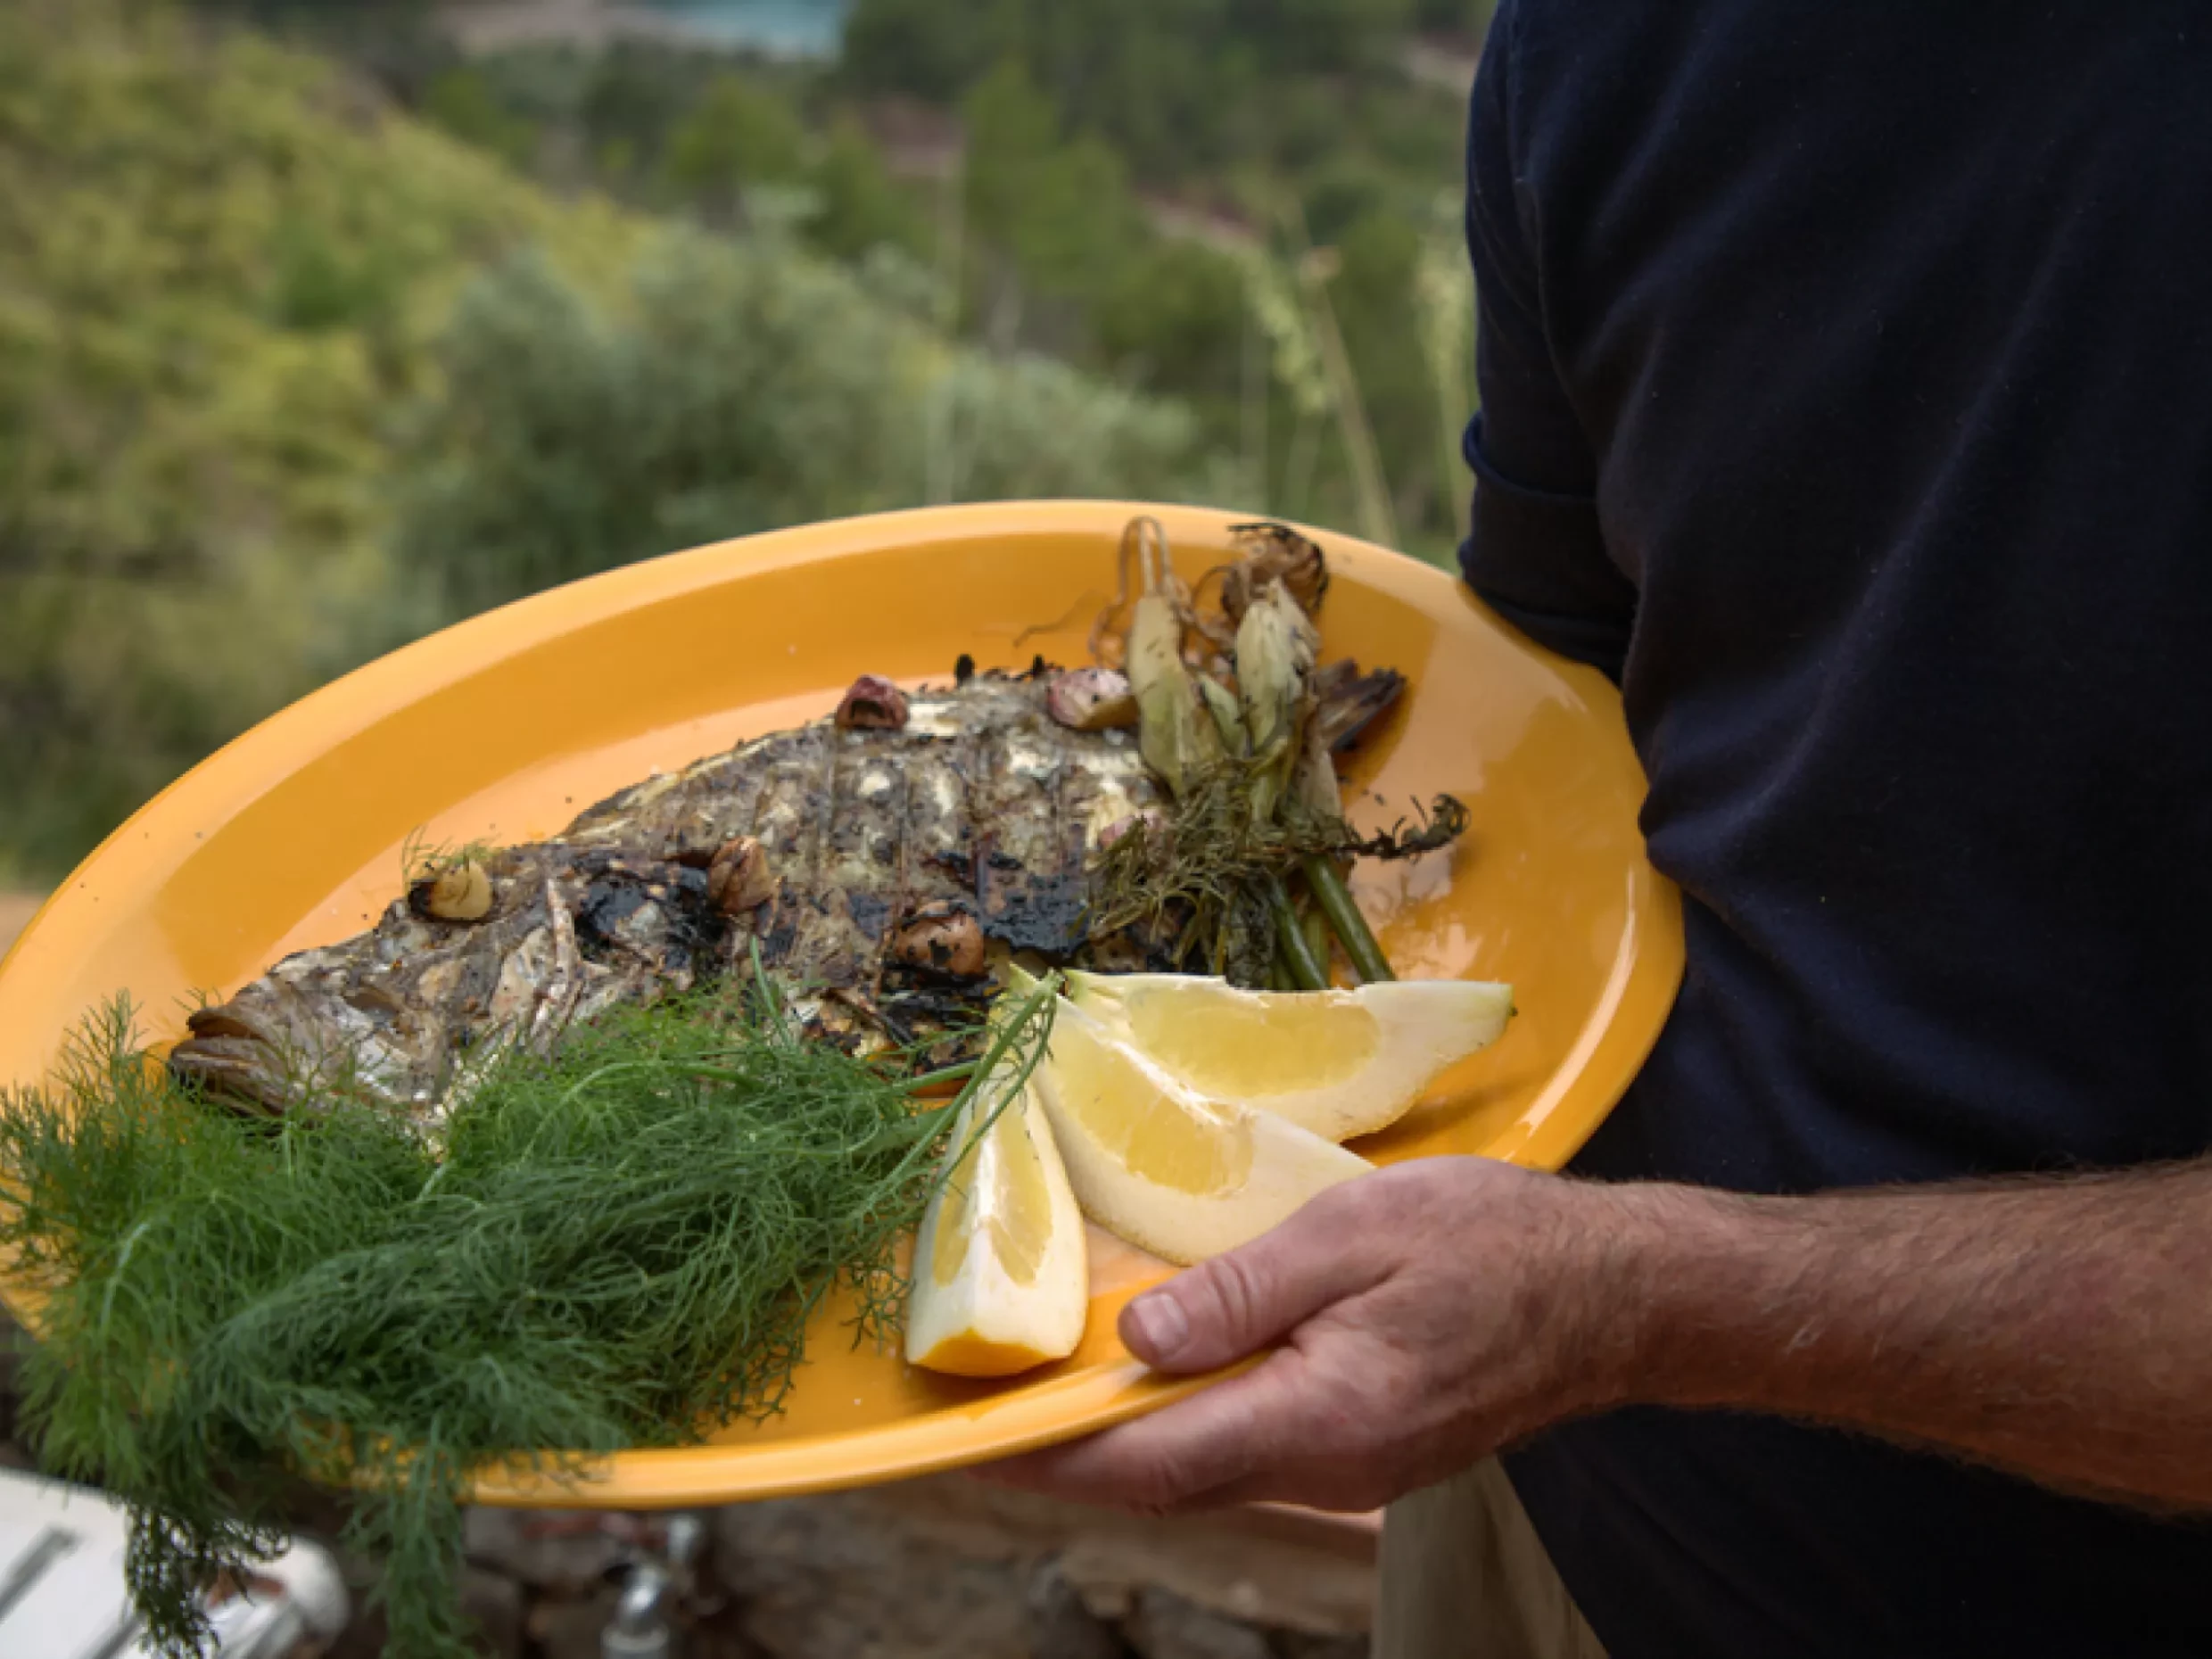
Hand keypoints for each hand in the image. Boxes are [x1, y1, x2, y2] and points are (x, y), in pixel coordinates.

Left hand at [978, 1156, 1651, 1515]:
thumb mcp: (1356, 1232)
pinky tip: (1155, 1383)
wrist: (1612, 1294)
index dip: (1050, 1455)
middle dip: (1068, 1455)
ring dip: (1123, 1443)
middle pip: (1164, 1482)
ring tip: (1048, 1395)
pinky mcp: (1364, 1454)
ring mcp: (1350, 1473)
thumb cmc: (1492, 1243)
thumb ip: (1242, 1291)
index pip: (1150, 1460)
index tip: (969, 1443)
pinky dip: (1183, 1428)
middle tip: (986, 1416)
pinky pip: (1247, 1455)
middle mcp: (1327, 1470)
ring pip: (1203, 1474)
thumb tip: (1138, 1344)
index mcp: (1319, 1417)